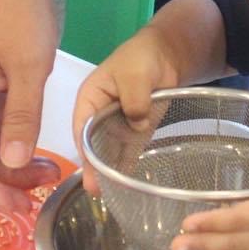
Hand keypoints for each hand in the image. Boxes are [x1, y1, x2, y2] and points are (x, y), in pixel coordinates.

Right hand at [72, 28, 179, 194]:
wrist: (167, 55)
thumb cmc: (142, 58)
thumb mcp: (135, 73)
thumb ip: (134, 98)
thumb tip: (136, 125)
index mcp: (90, 98)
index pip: (81, 125)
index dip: (83, 146)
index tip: (87, 167)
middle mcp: (98, 115)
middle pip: (92, 142)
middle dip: (92, 166)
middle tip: (94, 189)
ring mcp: (116, 125)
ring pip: (108, 151)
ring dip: (108, 170)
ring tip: (107, 194)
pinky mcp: (134, 131)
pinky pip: (127, 151)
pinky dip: (125, 166)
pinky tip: (124, 184)